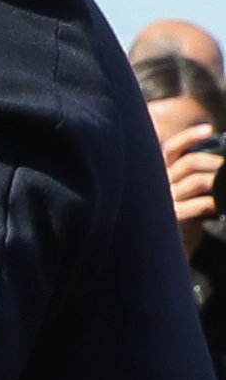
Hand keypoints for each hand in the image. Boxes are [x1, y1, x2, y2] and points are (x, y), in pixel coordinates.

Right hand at [155, 100, 219, 240]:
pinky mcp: (175, 217)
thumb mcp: (183, 193)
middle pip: (189, 162)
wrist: (169, 250)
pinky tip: (221, 205)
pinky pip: (202, 203)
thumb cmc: (182, 219)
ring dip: (220, 180)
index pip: (171, 148)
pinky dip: (217, 202)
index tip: (209, 129)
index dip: (189, 136)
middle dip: (215, 161)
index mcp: (159, 174)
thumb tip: (218, 163)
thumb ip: (190, 177)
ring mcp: (166, 200)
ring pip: (198, 180)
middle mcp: (159, 184)